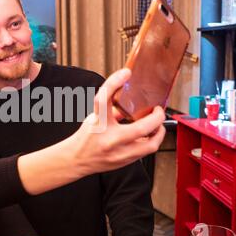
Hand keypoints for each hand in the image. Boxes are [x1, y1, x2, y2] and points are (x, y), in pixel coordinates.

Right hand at [18, 68, 165, 194]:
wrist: (76, 160)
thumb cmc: (86, 137)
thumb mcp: (94, 118)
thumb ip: (112, 108)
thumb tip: (129, 97)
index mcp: (98, 123)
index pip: (104, 100)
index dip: (114, 83)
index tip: (125, 73)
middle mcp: (108, 138)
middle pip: (141, 127)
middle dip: (157, 117)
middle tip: (157, 110)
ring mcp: (118, 153)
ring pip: (150, 144)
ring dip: (159, 132)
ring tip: (157, 125)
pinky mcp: (124, 162)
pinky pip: (146, 152)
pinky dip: (151, 141)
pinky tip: (149, 135)